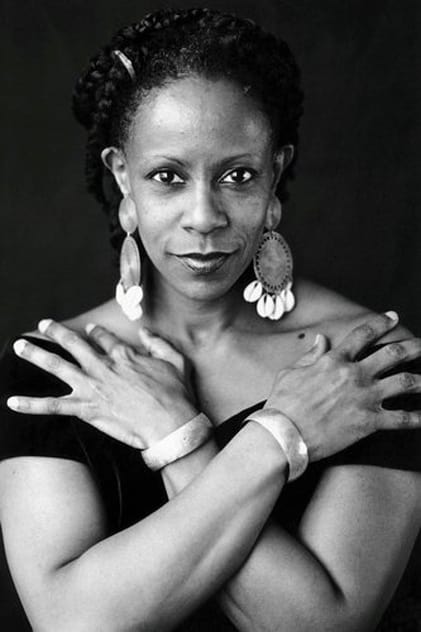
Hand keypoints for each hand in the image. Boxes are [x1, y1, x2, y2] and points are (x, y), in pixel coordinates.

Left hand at [7, 320, 197, 448]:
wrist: (170, 425)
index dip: (97, 333)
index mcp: (124, 355)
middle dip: (57, 332)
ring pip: (58, 366)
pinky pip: (54, 406)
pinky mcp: (87, 409)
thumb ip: (159, 344)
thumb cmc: (176, 395)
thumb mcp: (176, 361)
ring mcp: (92, 387)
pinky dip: (32, 405)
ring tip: (20, 346)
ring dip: (37, 355)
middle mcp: (103, 367)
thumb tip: (146, 332)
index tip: (91, 329)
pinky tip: (13, 402)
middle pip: (74, 344)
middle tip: (45, 324)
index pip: (104, 338)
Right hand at [265, 312, 420, 460]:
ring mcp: (365, 397)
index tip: (394, 317)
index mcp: (335, 360)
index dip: (381, 323)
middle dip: (414, 347)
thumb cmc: (283, 404)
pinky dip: (418, 418)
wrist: (284, 434)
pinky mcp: (369, 422)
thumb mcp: (291, 372)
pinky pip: (401, 419)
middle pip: (393, 354)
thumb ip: (310, 355)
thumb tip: (321, 340)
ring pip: (405, 382)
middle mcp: (354, 374)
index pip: (364, 335)